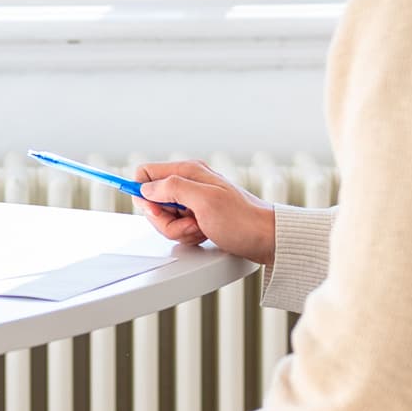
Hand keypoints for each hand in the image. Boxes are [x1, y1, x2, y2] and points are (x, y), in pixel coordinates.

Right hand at [133, 160, 275, 263]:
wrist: (266, 238)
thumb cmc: (242, 220)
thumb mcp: (204, 201)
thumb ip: (172, 188)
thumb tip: (146, 187)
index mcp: (188, 172)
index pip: (146, 174)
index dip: (144, 194)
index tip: (156, 209)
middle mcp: (188, 184)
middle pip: (152, 201)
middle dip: (165, 219)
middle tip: (188, 221)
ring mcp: (192, 202)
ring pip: (164, 218)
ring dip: (179, 229)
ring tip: (201, 228)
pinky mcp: (197, 217)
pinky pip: (178, 228)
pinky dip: (188, 235)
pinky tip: (204, 233)